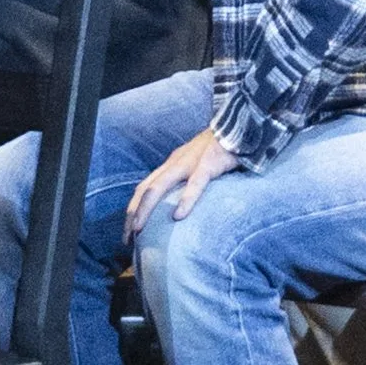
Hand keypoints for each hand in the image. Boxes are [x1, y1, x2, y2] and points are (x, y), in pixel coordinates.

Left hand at [125, 123, 239, 240]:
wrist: (238, 126)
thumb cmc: (218, 150)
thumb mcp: (196, 165)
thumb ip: (186, 182)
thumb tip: (178, 209)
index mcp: (171, 164)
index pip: (144, 187)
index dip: (133, 208)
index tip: (128, 231)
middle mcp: (174, 163)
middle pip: (145, 189)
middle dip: (132, 214)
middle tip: (127, 238)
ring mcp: (189, 162)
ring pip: (160, 186)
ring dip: (146, 209)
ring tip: (138, 229)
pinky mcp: (209, 163)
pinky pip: (195, 183)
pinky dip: (185, 200)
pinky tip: (178, 215)